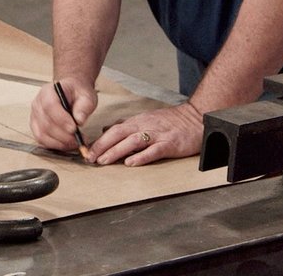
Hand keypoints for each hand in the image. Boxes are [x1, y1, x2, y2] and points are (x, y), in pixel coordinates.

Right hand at [30, 79, 96, 157]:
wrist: (71, 92)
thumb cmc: (77, 93)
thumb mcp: (86, 95)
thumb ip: (84, 106)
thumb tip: (79, 120)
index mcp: (48, 92)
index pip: (50, 106)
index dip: (61, 119)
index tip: (74, 128)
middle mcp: (38, 104)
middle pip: (46, 123)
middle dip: (63, 135)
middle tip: (79, 139)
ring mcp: (35, 116)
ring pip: (42, 134)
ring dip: (59, 142)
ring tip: (75, 142)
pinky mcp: (36, 127)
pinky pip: (41, 140)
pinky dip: (54, 145)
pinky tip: (66, 144)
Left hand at [89, 101, 203, 166]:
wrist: (195, 118)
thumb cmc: (171, 121)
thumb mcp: (146, 119)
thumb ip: (127, 124)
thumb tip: (107, 129)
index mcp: (138, 121)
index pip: (114, 130)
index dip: (100, 140)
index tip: (87, 151)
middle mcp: (145, 126)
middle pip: (119, 134)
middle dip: (102, 146)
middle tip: (90, 158)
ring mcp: (157, 135)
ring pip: (132, 141)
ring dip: (116, 151)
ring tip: (104, 161)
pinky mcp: (170, 144)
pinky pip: (154, 150)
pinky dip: (142, 157)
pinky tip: (131, 163)